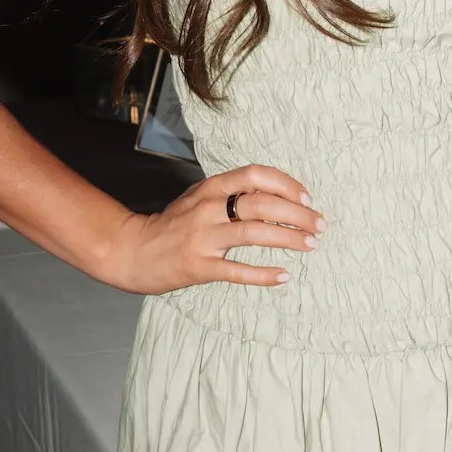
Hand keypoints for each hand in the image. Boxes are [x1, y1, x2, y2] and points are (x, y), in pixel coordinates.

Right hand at [102, 165, 322, 293]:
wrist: (132, 251)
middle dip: (297, 214)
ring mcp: (202, 238)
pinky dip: (263, 274)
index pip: (255, 175)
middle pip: (261, 204)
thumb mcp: (199, 197)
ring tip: (311, 245)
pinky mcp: (198, 266)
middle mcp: (207, 209)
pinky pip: (236, 271)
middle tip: (319, 225)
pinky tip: (283, 276)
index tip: (307, 198)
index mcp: (210, 188)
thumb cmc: (173, 223)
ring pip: (254, 232)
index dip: (286, 184)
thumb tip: (276, 191)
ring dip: (288, 238)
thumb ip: (231, 192)